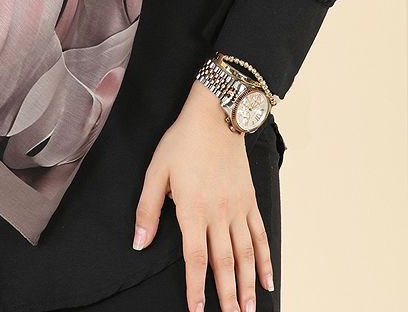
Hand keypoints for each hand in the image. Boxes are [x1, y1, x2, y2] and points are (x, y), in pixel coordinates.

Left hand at [133, 80, 274, 311]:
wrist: (215, 116)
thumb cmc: (182, 142)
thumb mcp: (156, 171)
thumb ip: (148, 210)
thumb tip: (139, 243)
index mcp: (192, 209)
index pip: (195, 258)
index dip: (196, 288)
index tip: (197, 311)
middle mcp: (218, 213)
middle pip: (224, 263)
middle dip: (227, 295)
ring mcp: (237, 207)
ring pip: (245, 254)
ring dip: (249, 284)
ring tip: (251, 309)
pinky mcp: (249, 199)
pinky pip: (260, 234)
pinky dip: (265, 258)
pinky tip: (268, 278)